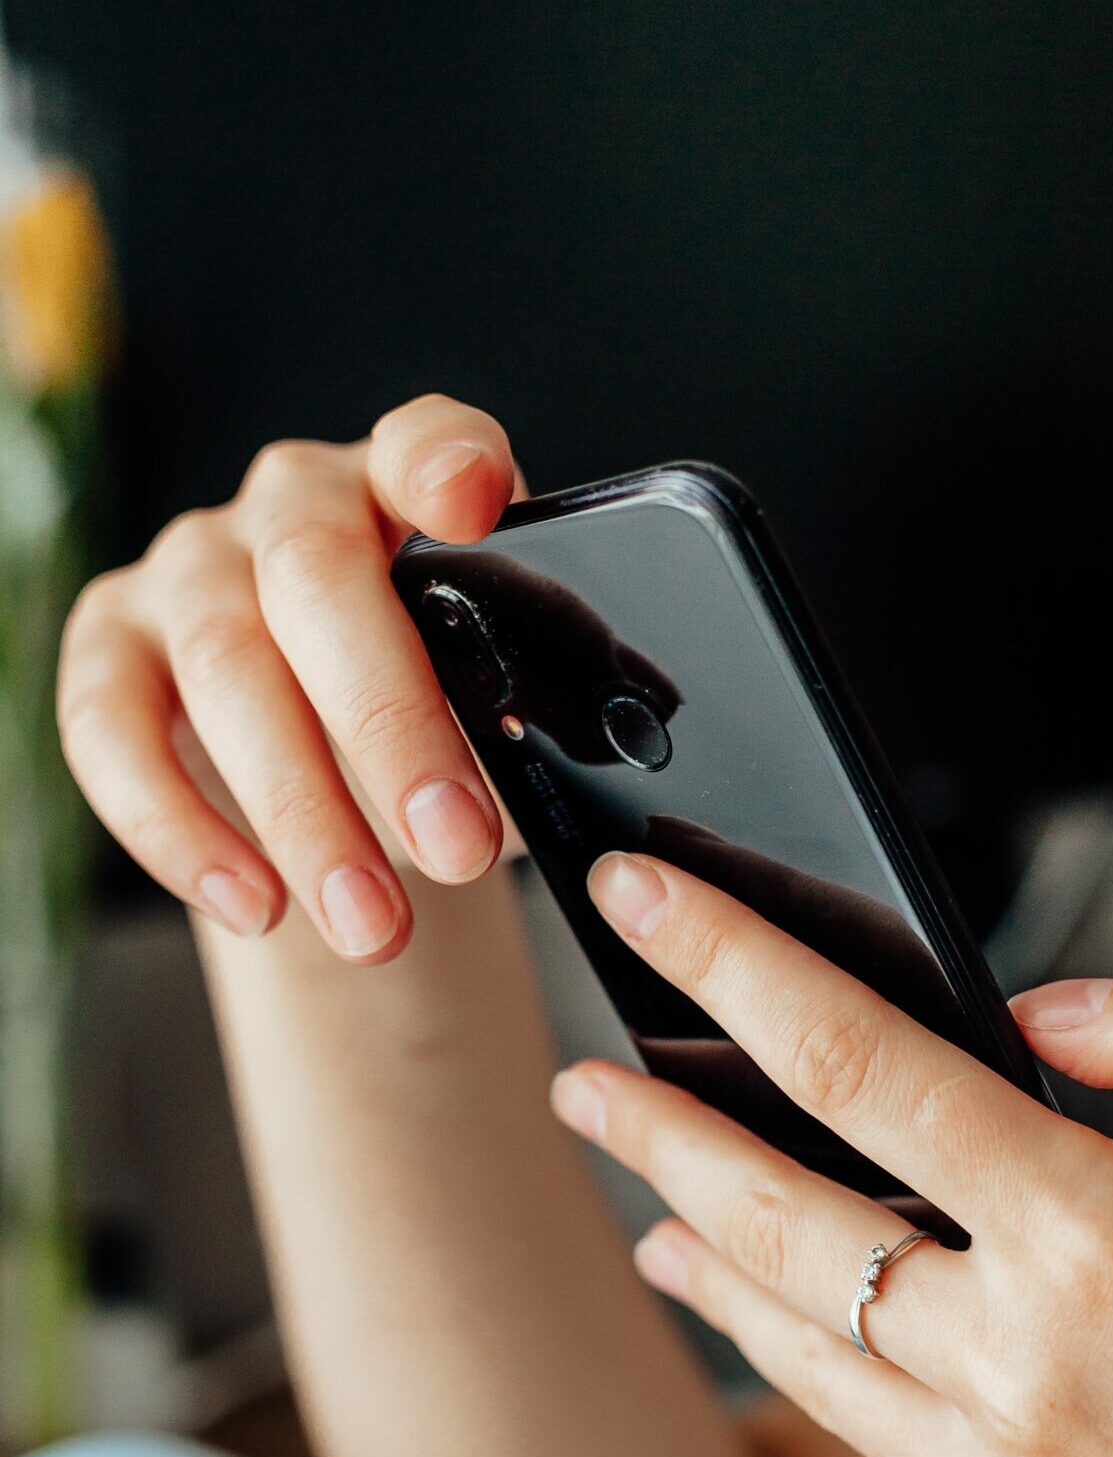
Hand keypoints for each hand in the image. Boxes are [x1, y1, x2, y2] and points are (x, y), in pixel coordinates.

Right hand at [57, 394, 525, 960]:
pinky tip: (257, 905)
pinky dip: (181, 830)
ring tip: (374, 926)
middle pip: (318, 585)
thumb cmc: (447, 716)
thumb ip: (535, 710)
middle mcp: (294, 505)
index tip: (471, 503)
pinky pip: (112, 730)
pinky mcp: (111, 643)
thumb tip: (570, 782)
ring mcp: (192, 567)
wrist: (346, 767)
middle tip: (457, 850)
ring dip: (303, 814)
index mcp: (410, 492)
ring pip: (225, 670)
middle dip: (391, 730)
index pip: (428, 443)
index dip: (444, 463)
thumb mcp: (505, 702)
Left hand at [551, 851, 1112, 1456]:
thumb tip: (1051, 1009)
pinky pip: (890, 1444)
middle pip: (781, 1220)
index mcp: (1107, 1245)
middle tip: (584, 1080)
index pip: (864, 1066)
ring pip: (802, 1348)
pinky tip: (809, 1336)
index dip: (735, 965)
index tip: (651, 902)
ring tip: (643, 1205)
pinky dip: (828, 1368)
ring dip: (707, 1262)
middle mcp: (1028, 1373)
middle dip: (659, 1132)